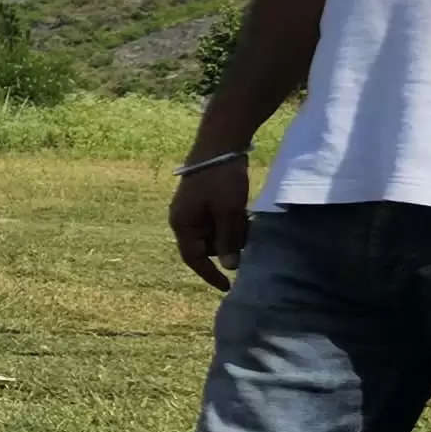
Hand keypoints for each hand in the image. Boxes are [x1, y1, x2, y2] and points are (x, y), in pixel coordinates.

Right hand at [170, 156, 250, 290]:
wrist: (220, 143)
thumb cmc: (221, 179)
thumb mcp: (228, 212)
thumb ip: (227, 241)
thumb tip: (229, 267)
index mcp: (182, 224)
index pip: (193, 259)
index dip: (210, 275)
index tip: (228, 287)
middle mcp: (183, 219)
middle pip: (205, 247)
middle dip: (226, 248)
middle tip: (248, 240)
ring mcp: (192, 209)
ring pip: (212, 233)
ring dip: (230, 234)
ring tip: (247, 222)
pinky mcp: (203, 200)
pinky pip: (215, 221)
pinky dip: (229, 223)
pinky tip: (244, 214)